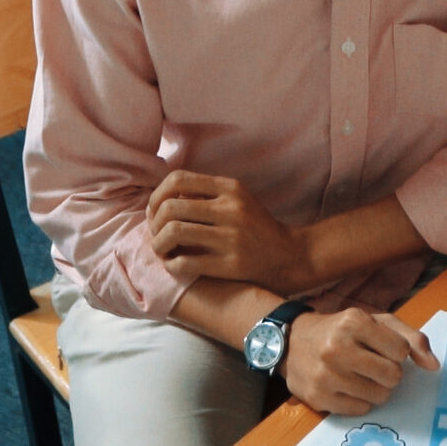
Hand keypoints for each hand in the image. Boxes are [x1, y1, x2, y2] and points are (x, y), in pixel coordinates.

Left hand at [148, 171, 314, 291]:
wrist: (292, 257)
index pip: (178, 179)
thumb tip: (161, 198)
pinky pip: (185, 262)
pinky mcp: (232, 264)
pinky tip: (175, 266)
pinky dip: (171, 265)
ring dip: (158, 245)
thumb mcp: (237, 201)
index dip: (157, 196)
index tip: (155, 212)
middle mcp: (232, 209)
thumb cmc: (256, 229)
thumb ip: (205, 194)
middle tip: (157, 236)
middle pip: (171, 207)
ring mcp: (233, 237)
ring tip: (162, 251)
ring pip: (174, 233)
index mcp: (232, 188)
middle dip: (154, 224)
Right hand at [280, 308, 439, 416]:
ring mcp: (325, 375)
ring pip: (379, 396)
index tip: (382, 348)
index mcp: (354, 322)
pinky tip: (347, 387)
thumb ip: (412, 339)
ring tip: (360, 376)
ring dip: (376, 389)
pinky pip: (360, 410)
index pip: (401, 351)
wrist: (291, 342)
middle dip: (390, 374)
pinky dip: (360, 401)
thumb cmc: (342, 331)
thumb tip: (434, 366)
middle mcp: (337, 348)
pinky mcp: (317, 398)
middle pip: (392, 376)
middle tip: (374, 366)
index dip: (397, 352)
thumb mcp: (377, 322)